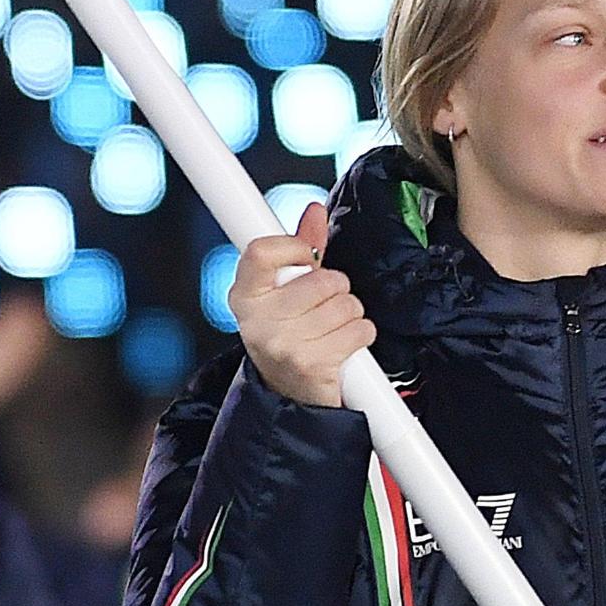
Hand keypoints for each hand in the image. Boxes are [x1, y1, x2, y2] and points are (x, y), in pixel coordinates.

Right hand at [231, 203, 376, 408]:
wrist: (287, 395)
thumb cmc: (288, 336)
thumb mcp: (285, 292)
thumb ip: (301, 250)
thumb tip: (315, 211)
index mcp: (245, 295)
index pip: (262, 251)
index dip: (294, 246)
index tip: (304, 257)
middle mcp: (258, 320)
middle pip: (321, 278)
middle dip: (335, 289)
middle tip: (321, 306)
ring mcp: (282, 344)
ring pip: (346, 304)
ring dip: (350, 314)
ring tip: (331, 327)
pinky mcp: (311, 364)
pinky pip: (359, 329)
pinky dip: (360, 335)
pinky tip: (342, 344)